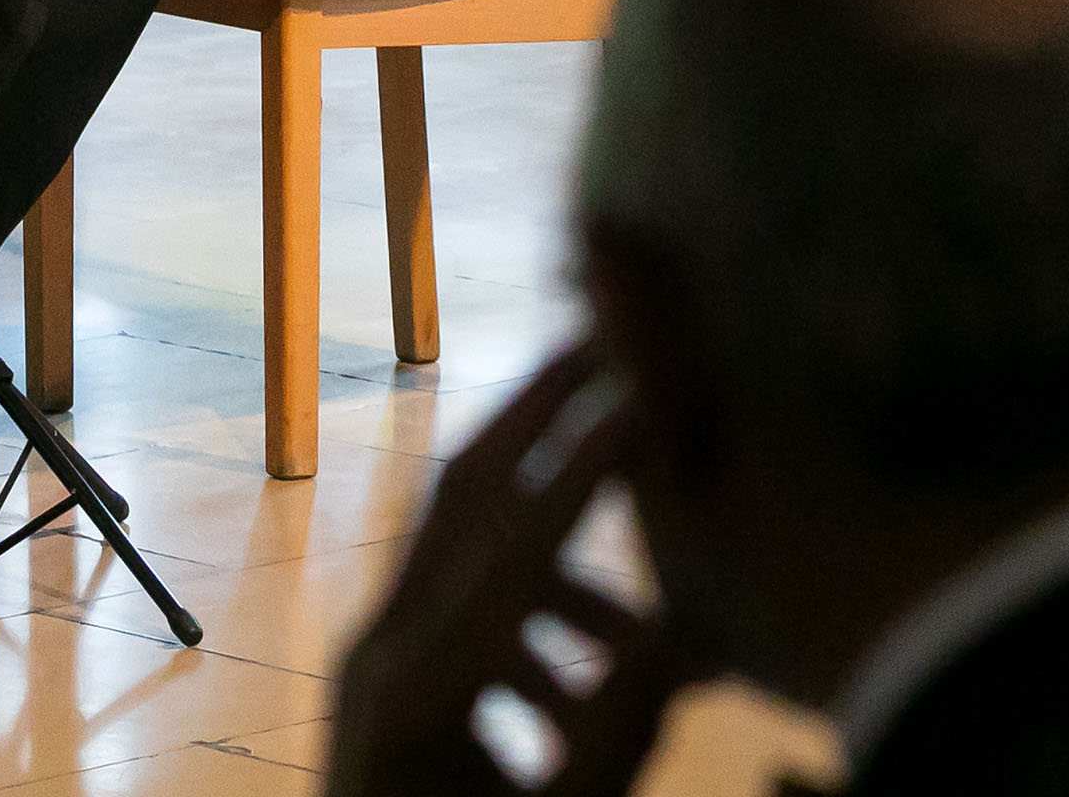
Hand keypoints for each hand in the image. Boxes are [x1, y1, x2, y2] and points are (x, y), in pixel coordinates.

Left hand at [329, 343, 695, 796]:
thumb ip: (622, 728)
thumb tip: (694, 631)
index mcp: (414, 691)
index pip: (515, 553)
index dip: (588, 474)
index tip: (646, 398)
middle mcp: (378, 651)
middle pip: (466, 498)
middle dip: (542, 416)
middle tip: (611, 340)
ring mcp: (374, 656)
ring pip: (470, 547)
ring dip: (567, 551)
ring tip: (657, 609)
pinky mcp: (389, 674)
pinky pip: (468, 607)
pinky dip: (542, 618)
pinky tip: (601, 678)